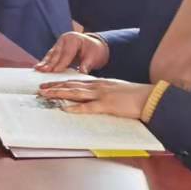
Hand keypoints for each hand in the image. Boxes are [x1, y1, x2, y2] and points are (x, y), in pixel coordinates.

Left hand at [36, 78, 150, 119]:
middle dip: (55, 86)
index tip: (50, 84)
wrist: (150, 97)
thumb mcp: (116, 90)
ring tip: (46, 95)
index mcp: (100, 82)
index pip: (77, 81)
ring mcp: (102, 94)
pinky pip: (88, 107)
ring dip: (59, 93)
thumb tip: (92, 97)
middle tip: (40, 88)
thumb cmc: (135, 96)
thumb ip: (103, 92)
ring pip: (75, 92)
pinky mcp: (107, 105)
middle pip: (72, 84)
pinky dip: (75, 107)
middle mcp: (98, 86)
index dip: (62, 82)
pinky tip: (65, 108)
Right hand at [37, 31, 110, 73]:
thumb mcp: (93, 57)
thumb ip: (87, 65)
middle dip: (49, 63)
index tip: (56, 71)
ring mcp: (59, 43)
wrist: (94, 46)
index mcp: (74, 39)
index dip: (61, 62)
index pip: (67, 53)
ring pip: (51, 54)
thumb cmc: (95, 51)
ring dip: (44, 63)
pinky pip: (51, 56)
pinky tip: (40, 68)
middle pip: (56, 53)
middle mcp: (64, 39)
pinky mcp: (57, 49)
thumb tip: (82, 72)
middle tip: (42, 70)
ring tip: (37, 69)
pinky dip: (46, 63)